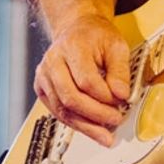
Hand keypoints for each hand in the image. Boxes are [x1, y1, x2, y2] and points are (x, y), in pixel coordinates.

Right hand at [33, 14, 132, 147]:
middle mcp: (53, 61)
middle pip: (71, 97)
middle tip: (115, 120)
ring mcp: (44, 76)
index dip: (105, 96)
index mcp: (72, 46)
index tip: (121, 101)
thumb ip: (120, 70)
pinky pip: (58, 112)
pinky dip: (76, 124)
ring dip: (85, 126)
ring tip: (105, 135)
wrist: (76, 29)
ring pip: (62, 109)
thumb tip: (122, 95)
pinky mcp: (42, 89)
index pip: (86, 80)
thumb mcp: (116, 45)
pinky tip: (91, 129)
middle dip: (95, 114)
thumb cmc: (96, 36)